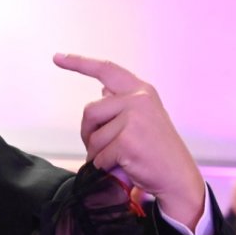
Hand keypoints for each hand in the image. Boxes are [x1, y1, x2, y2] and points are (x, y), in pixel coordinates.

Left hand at [53, 54, 204, 229]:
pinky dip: (104, 166)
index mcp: (141, 91)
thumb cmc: (158, 150)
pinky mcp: (127, 141)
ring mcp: (134, 119)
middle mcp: (138, 100)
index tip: (58, 58)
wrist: (177, 177)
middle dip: (87, 133)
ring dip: (97, 154)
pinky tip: (122, 167)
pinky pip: (100, 156)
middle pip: (89, 111)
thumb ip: (123, 102)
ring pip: (94, 137)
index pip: (106, 70)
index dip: (79, 63)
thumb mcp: (146, 117)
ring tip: (116, 160)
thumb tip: (102, 89)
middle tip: (97, 149)